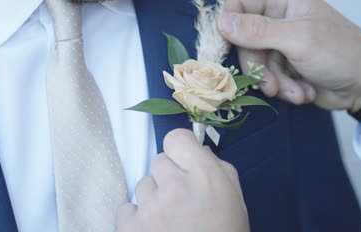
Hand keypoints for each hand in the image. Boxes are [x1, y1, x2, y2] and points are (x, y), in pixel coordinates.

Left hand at [116, 129, 248, 231]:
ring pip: (142, 185)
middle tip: (179, 198)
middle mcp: (175, 186)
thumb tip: (196, 151)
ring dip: (153, 198)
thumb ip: (216, 168)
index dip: (180, 149)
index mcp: (205, 175)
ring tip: (168, 219)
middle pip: (158, 161)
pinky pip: (126, 208)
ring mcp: (150, 208)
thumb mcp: (234, 197)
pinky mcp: (130, 228)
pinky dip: (137, 218)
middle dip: (168, 176)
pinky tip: (152, 231)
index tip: (183, 162)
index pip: (175, 138)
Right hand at [217, 0, 360, 111]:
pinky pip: (267, 77)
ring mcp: (280, 44)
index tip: (225, 50)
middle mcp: (278, 20)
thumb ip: (258, 31)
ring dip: (272, 82)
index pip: (238, 4)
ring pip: (254, 63)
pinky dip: (282, 89)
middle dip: (257, 66)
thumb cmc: (340, 53)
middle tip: (270, 84)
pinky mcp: (283, 67)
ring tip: (294, 91)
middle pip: (242, 40)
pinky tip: (302, 92)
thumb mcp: (298, 39)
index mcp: (282, 1)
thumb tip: (220, 22)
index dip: (227, 25)